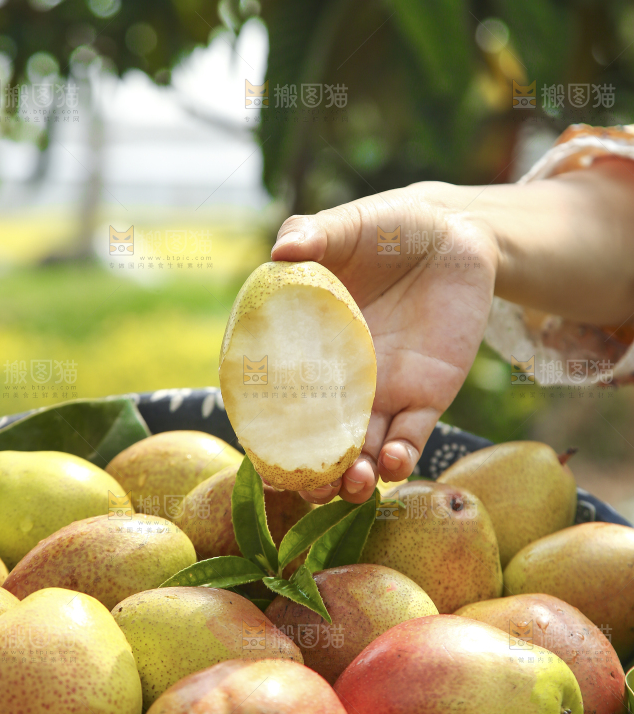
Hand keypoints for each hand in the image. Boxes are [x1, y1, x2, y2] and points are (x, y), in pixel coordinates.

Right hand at [271, 181, 498, 504]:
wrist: (456, 236)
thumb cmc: (391, 228)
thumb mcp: (350, 225)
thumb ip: (314, 234)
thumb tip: (282, 251)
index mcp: (307, 342)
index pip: (276, 396)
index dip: (264, 430)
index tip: (258, 457)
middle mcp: (339, 378)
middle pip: (317, 438)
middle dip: (312, 472)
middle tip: (307, 488)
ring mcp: (382, 391)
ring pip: (362, 450)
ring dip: (354, 476)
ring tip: (352, 482)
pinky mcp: (426, 396)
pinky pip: (410, 437)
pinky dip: (399, 456)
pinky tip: (391, 461)